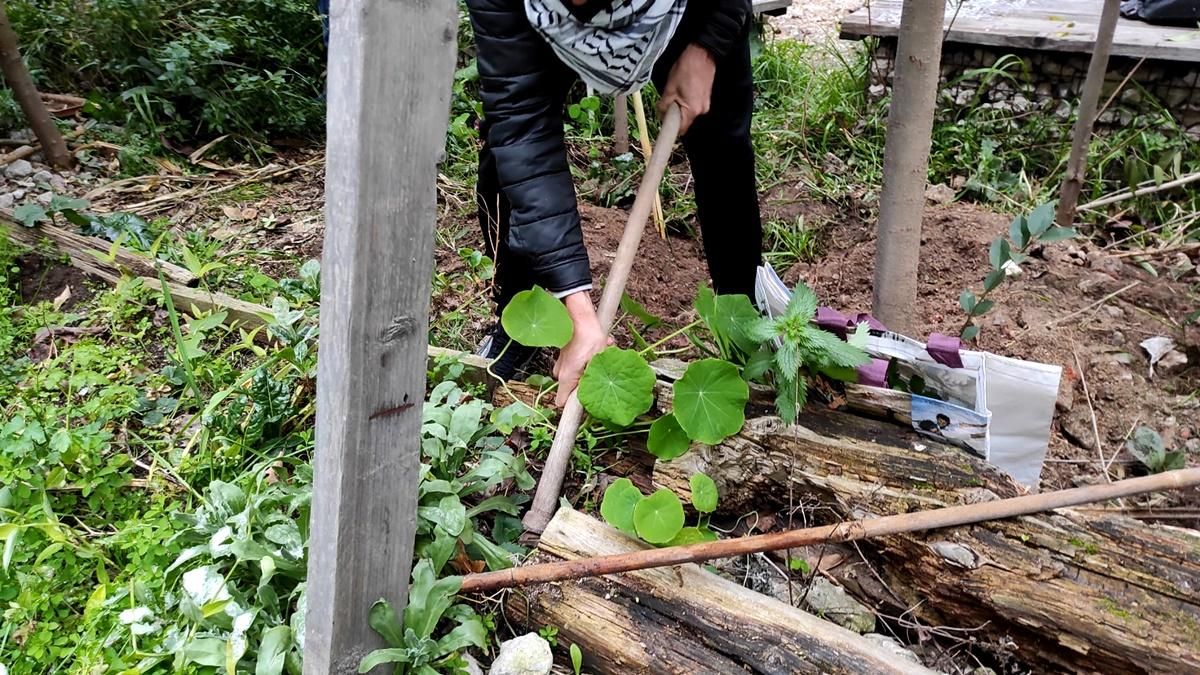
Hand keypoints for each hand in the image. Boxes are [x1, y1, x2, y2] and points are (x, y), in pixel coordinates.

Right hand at [553, 292, 612, 406]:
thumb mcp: (597, 359)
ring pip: (580, 372)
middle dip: (591, 381)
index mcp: (567, 377)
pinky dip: (590, 356)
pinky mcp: (567, 354)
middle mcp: (561, 372)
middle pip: (576, 387)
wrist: (578, 314)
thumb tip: (594, 395)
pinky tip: (602, 345)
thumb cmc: (587, 335)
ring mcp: (563, 362)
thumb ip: (594, 379)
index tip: (587, 405)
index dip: (575, 406)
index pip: (562, 403)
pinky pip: (580, 361)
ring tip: (604, 354)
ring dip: (593, 366)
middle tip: (602, 372)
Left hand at [658, 43, 715, 134]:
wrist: (702, 54)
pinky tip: (683, 88)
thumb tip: (661, 114)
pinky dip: (686, 100)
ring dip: (680, 106)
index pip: (681, 130)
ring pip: (689, 112)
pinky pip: (694, 104)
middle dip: (674, 114)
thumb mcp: (669, 88)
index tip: (664, 123)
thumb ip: (664, 105)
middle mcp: (702, 110)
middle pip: (685, 121)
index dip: (670, 128)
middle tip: (667, 103)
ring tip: (676, 91)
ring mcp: (706, 103)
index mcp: (692, 111)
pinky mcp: (706, 97)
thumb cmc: (687, 68)